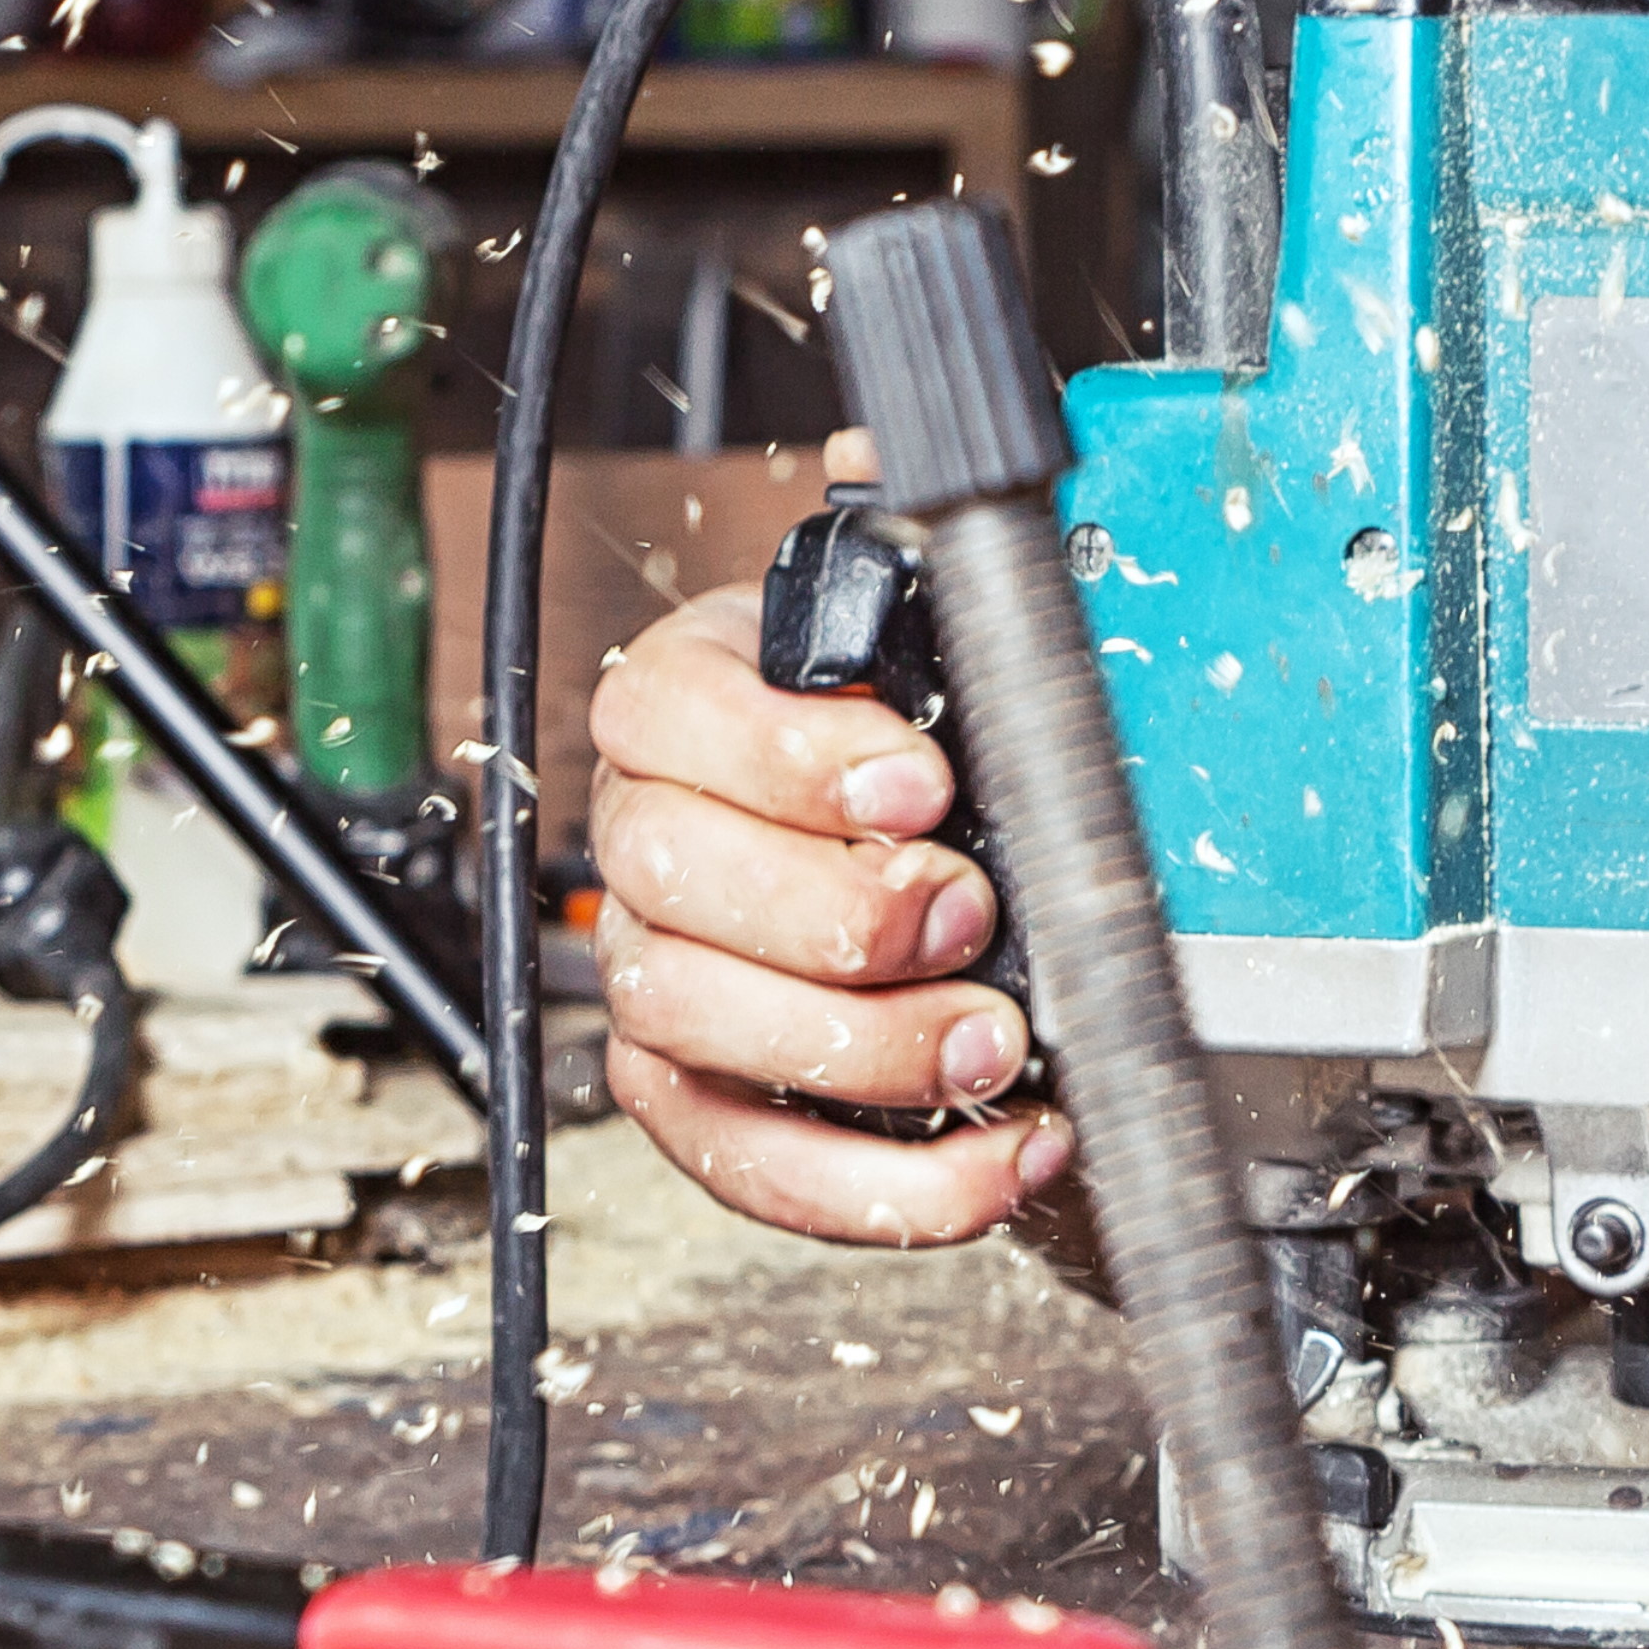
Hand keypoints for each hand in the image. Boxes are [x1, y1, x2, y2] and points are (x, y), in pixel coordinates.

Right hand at [580, 447, 1065, 1252]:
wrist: (903, 821)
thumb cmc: (899, 713)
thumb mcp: (911, 608)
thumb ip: (911, 539)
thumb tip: (904, 460)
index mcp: (682, 702)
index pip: (670, 719)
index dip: (789, 756)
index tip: (920, 776)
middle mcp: (647, 839)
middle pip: (672, 890)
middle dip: (836, 915)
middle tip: (967, 912)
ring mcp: (661, 976)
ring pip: (700, 1028)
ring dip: (863, 1053)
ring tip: (994, 1046)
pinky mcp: (701, 1097)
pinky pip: (752, 1164)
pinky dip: (881, 1187)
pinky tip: (1000, 1160)